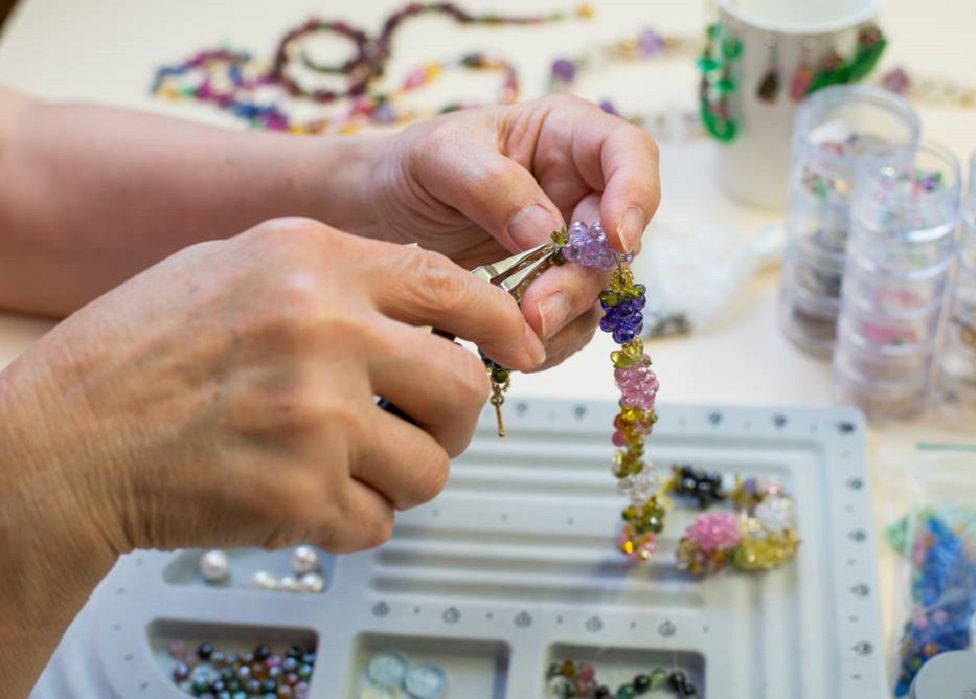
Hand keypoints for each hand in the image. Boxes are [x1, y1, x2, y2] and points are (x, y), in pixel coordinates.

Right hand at [0, 217, 544, 559]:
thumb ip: (336, 274)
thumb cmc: (139, 353)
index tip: (521, 349)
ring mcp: (316, 417)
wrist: (64, 439)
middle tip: (426, 427)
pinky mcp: (301, 495)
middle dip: (455, 417)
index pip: (451, 288)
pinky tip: (308, 498)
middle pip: (462, 384)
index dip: (502, 324)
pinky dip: (355, 519)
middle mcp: (324, 331)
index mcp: (312, 262)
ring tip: (352, 467)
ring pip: (432, 466)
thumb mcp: (236, 266)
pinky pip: (379, 521)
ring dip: (404, 476)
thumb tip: (430, 304)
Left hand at [366, 95, 660, 367]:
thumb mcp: (439, 158)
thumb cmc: (413, 166)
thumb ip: (492, 186)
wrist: (383, 212)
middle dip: (582, 278)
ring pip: (598, 287)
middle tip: (538, 311)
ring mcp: (572, 242)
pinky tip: (513, 349)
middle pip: (616, 237)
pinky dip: (550, 341)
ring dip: (565, 316)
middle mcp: (581, 189)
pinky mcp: (554, 285)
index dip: (636, 194)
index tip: (615, 238)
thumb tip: (546, 233)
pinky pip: (572, 321)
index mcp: (566, 136)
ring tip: (517, 336)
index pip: (630, 153)